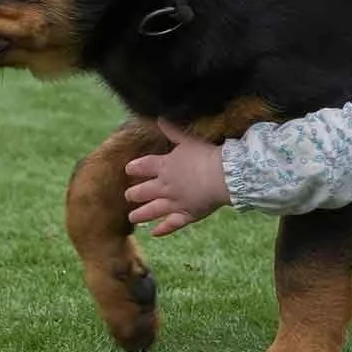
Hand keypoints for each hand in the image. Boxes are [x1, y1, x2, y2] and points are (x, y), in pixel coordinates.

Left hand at [124, 119, 231, 235]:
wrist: (223, 176)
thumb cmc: (207, 155)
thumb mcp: (188, 140)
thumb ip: (173, 131)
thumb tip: (160, 118)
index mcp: (165, 166)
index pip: (143, 167)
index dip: (134, 168)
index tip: (128, 170)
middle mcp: (165, 186)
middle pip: (143, 191)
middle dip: (134, 193)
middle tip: (128, 195)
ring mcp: (174, 202)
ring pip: (152, 210)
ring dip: (141, 214)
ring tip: (132, 218)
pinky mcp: (187, 215)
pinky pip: (171, 224)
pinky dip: (162, 229)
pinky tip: (154, 233)